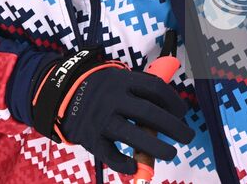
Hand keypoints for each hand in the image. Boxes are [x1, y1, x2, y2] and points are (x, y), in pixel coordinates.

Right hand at [30, 48, 193, 174]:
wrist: (60, 96)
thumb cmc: (99, 90)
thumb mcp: (117, 78)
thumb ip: (139, 89)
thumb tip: (171, 105)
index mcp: (122, 80)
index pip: (154, 88)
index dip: (173, 101)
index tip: (182, 112)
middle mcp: (112, 98)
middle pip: (148, 112)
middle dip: (172, 126)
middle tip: (187, 136)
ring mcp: (101, 119)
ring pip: (132, 135)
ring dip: (156, 147)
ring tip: (171, 153)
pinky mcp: (91, 138)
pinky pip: (110, 154)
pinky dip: (124, 163)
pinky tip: (137, 167)